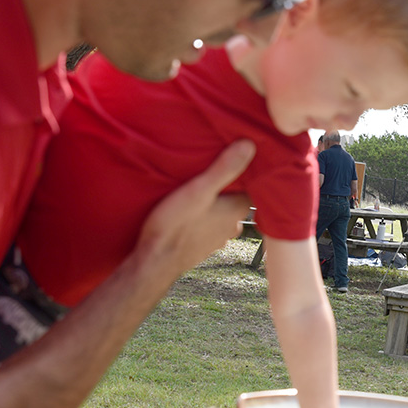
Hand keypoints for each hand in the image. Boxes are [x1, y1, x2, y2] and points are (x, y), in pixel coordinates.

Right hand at [136, 140, 254, 275]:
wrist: (155, 262)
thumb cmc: (175, 225)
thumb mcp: (199, 189)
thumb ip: (225, 168)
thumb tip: (250, 144)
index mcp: (238, 209)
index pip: (253, 185)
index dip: (245, 171)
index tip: (234, 156)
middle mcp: (234, 225)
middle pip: (238, 198)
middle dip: (230, 186)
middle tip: (214, 169)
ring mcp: (220, 238)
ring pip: (224, 213)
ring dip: (216, 203)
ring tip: (202, 189)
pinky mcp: (204, 245)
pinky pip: (210, 226)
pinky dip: (206, 218)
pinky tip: (193, 211)